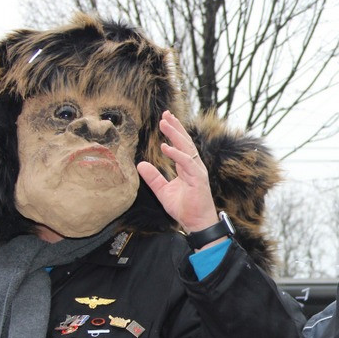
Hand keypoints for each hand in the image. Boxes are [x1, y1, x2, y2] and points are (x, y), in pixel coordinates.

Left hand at [137, 110, 218, 235]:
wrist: (196, 223)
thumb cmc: (184, 208)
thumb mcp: (163, 191)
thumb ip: (153, 177)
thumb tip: (140, 164)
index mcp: (187, 167)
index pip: (180, 145)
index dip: (173, 132)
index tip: (165, 119)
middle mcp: (194, 166)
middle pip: (185, 142)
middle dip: (175, 127)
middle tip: (165, 114)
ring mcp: (197, 171)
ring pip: (186, 148)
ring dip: (175, 135)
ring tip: (165, 123)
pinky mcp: (198, 179)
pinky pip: (186, 163)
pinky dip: (176, 154)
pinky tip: (165, 147)